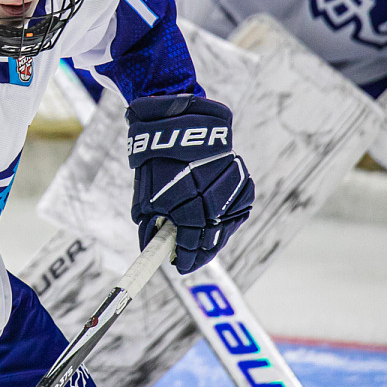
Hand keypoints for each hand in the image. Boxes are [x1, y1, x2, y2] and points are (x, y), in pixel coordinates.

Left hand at [126, 94, 253, 273]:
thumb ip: (150, 223)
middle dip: (198, 251)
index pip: (187, 242)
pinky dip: (228, 219)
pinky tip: (217, 225)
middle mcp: (211, 197)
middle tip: (188, 259)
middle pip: (209, 237)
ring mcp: (229, 188)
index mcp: (184, 202)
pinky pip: (238, 208)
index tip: (179, 265)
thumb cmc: (156, 159)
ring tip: (202, 246)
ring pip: (226, 224)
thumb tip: (152, 247)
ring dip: (215, 237)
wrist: (178, 121)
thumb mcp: (144, 193)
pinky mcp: (242, 179)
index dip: (184, 257)